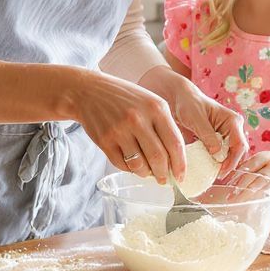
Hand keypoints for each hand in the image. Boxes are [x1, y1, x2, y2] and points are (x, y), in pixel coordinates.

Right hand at [67, 69, 184, 184]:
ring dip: (145, 173)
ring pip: (139, 165)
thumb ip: (164, 125)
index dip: (180, 164)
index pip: (175, 143)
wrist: (88, 91)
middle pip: (158, 158)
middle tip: (163, 179)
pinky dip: (129, 169)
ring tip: (146, 171)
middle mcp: (138, 119)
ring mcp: (120, 130)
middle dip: (163, 174)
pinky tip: (131, 163)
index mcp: (156, 108)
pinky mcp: (104, 141)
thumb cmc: (124, 97)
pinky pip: (122, 165)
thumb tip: (175, 158)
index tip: (180, 176)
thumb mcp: (150, 102)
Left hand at [138, 66, 247, 177]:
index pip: (239, 144)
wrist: (180, 99)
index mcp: (232, 120)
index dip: (232, 160)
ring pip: (231, 155)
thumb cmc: (189, 104)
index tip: (221, 170)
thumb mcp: (196, 118)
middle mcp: (233, 128)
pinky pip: (221, 154)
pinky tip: (208, 169)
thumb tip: (217, 153)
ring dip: (223, 165)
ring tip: (212, 175)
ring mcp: (227, 135)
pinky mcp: (218, 141)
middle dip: (229, 165)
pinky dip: (216, 162)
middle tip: (217, 176)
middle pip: (237, 152)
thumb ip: (207, 134)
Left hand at [220, 151, 269, 207]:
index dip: (239, 177)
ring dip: (258, 196)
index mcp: (263, 157)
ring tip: (246, 204)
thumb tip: (224, 178)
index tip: (229, 186)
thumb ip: (243, 168)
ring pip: (269, 187)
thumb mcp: (255, 161)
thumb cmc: (263, 163)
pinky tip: (266, 208)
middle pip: (259, 178)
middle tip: (233, 198)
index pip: (250, 167)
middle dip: (245, 189)